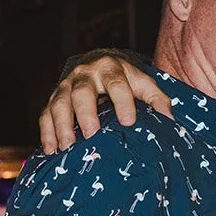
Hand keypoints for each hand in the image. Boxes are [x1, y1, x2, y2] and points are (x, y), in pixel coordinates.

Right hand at [40, 54, 171, 152]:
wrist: (100, 65)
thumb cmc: (125, 80)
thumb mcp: (143, 84)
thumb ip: (157, 99)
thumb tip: (170, 118)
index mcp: (111, 69)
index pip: (117, 84)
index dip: (122, 102)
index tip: (128, 121)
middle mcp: (85, 75)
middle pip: (82, 92)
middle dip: (86, 113)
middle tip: (92, 134)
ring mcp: (66, 86)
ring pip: (59, 103)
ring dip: (61, 125)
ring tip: (67, 147)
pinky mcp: (54, 98)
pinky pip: (45, 114)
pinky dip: (47, 132)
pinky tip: (50, 150)